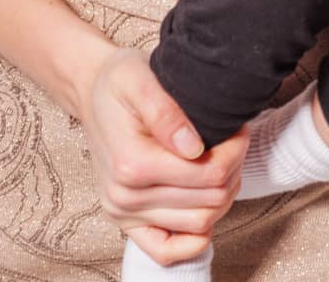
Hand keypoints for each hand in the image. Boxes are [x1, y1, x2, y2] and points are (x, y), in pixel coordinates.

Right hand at [77, 44, 247, 264]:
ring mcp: (124, 214)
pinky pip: (166, 252)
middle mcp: (125, 197)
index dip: (235, 151)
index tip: (237, 128)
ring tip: (219, 161)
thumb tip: (194, 148)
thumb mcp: (139, 78)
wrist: (91, 93)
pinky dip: (194, 237)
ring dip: (221, 196)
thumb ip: (166, 112)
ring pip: (199, 224)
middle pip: (210, 201)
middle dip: (232, 169)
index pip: (209, 174)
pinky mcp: (126, 223)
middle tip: (232, 141)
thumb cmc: (118, 82)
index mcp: (132, 163)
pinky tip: (204, 204)